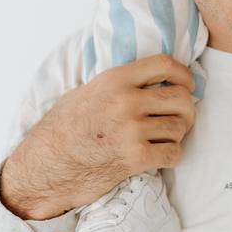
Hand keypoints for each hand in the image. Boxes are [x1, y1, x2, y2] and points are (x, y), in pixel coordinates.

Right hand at [0, 55, 195, 219]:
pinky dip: (172, 155)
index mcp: (114, 79)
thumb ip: (118, 82)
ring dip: (178, 134)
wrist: (45, 167)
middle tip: (180, 117)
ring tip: (165, 137)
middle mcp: (126, 101)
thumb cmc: (64, 129)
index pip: (164, 64)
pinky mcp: (135, 158)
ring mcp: (131, 130)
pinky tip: (160, 155)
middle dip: (186, 108)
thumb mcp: (87, 91)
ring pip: (180, 126)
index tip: (187, 85)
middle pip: (180, 97)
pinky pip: (174, 153)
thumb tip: (150, 78)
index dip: (183, 74)